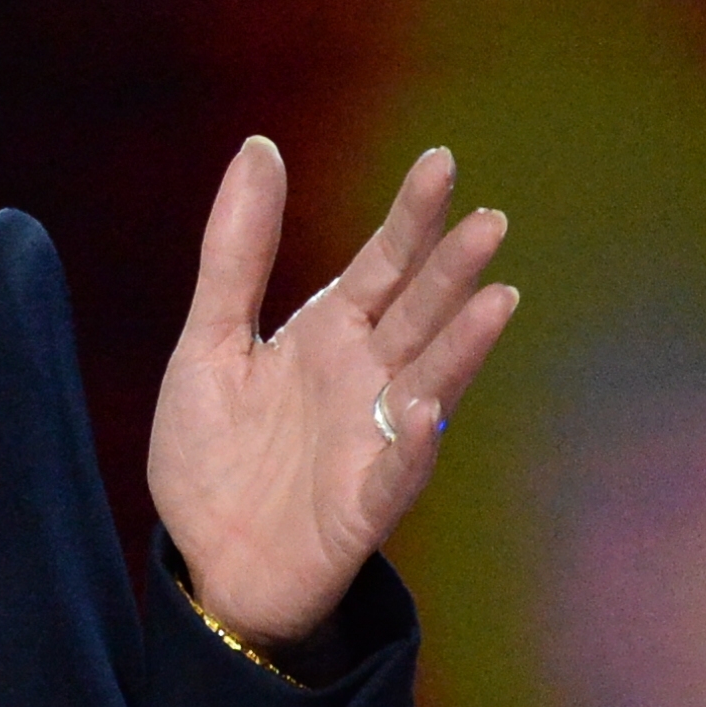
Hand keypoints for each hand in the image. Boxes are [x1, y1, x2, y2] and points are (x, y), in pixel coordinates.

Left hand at [145, 138, 519, 655]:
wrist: (207, 560)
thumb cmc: (215, 453)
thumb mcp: (210, 341)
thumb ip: (236, 253)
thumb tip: (261, 146)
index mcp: (329, 334)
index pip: (383, 263)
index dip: (411, 217)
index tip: (440, 162)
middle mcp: (365, 378)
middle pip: (418, 312)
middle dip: (452, 270)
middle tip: (488, 221)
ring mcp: (372, 438)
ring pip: (428, 381)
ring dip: (461, 345)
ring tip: (499, 300)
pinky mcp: (365, 501)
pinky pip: (397, 468)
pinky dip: (412, 440)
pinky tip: (423, 408)